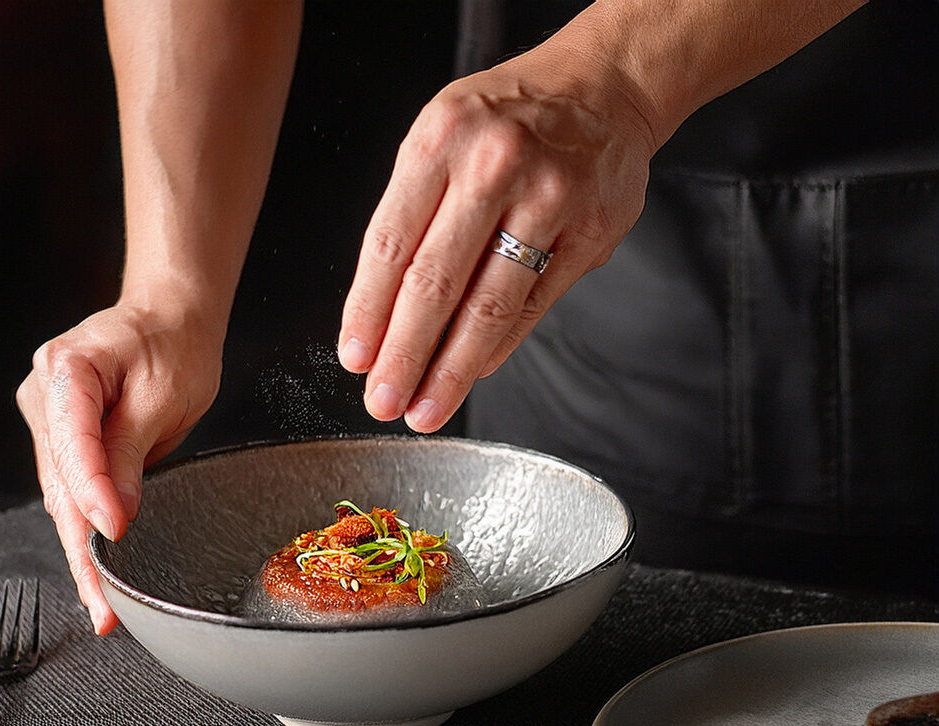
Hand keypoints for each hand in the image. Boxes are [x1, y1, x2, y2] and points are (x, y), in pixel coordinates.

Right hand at [17, 303, 221, 633]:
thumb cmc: (173, 346)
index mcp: (68, 370)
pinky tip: (95, 568)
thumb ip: (131, 451)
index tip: (114, 532)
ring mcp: (49, 417)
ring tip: (102, 602)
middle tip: (104, 603)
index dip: (92, 494)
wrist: (169, 321)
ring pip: (61, 495)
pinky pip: (70, 489)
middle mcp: (46, 394)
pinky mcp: (63, 437)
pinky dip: (84, 528)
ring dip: (81, 549)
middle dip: (82, 547)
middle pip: (60, 482)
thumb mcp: (163, 395)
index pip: (73, 444)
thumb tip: (114, 515)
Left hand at [337, 41, 657, 432]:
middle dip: (404, 355)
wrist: (602, 86)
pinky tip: (472, 372)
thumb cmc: (508, 121)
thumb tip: (384, 319)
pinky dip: (497, 347)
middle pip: (435, 283)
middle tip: (383, 401)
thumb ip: (413, 218)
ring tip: (425, 407)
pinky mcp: (589, 231)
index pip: (389, 244)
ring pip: (487, 305)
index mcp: (440, 140)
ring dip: (450, 369)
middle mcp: (493, 164)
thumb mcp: (443, 139)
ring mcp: (548, 198)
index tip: (356, 357)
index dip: (368, 311)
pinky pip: (532, 305)